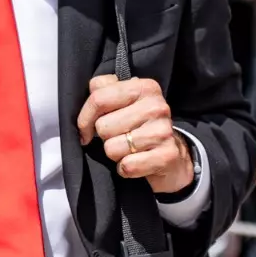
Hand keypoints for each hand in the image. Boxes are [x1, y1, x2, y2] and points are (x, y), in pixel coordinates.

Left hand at [76, 75, 193, 194]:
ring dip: (115, 154)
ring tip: (129, 149)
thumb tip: (90, 92)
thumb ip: (104, 90)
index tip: (86, 129)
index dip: (84, 118)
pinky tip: (136, 162)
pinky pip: (127, 166)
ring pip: (112, 148)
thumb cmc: (139, 126)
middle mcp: (156, 106)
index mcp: (144, 87)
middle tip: (120, 137)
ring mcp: (163, 131)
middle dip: (105, 137)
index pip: (99, 98)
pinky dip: (126, 169)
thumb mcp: (124, 101)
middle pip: (103, 126)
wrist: (171, 156)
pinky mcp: (167, 156)